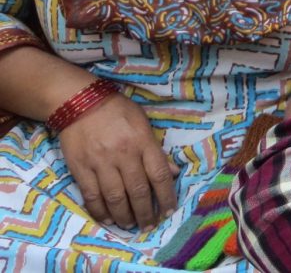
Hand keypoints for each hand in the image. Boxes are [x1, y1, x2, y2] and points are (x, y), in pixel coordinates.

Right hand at [57, 91, 179, 229]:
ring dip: (125, 216)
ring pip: (115, 198)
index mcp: (143, 142)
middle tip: (149, 225)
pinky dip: (100, 212)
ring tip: (131, 225)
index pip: (159, 174)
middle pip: (138, 191)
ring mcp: (101, 164)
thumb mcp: (143, 123)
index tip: (169, 210)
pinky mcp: (81, 170)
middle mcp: (124, 155)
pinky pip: (92, 196)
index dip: (166, 196)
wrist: (80, 104)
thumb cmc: (117, 111)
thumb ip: (156, 149)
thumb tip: (172, 172)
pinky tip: (108, 219)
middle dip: (146, 212)